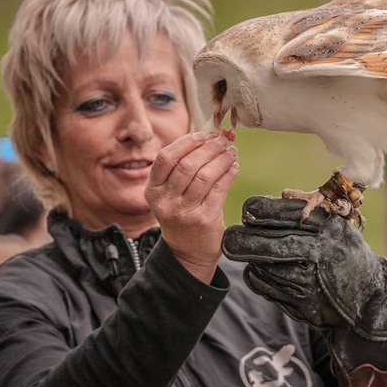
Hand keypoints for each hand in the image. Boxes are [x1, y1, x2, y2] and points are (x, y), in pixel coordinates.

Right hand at [145, 132, 237, 282]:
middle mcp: (165, 202)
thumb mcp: (169, 194)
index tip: (202, 135)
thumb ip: (180, 168)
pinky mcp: (204, 219)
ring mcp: (184, 212)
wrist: (188, 252)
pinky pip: (219, 189)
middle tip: (221, 140)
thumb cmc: (181, 214)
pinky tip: (233, 167)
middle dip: (207, 148)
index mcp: (153, 191)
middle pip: (187, 165)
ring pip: (204, 176)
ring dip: (221, 159)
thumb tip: (207, 138)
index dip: (185, 143)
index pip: (165, 159)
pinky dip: (228, 174)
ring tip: (231, 152)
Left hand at [221, 196, 381, 329]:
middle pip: (271, 243)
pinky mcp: (304, 304)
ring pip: (266, 267)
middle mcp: (320, 252)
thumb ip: (304, 213)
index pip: (285, 214)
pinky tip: (254, 270)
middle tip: (228, 236)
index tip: (246, 211)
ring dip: (251, 259)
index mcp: (327, 227)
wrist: (368, 297)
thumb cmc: (343, 252)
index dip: (259, 211)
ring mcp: (312, 280)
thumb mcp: (335, 225)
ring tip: (243, 252)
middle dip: (244, 239)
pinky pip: (268, 288)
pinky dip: (256, 278)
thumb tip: (266, 200)